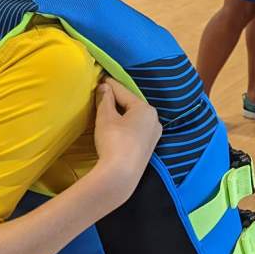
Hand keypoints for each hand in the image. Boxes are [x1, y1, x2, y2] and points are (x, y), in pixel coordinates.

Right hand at [91, 78, 160, 206]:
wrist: (120, 175)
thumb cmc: (114, 141)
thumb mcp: (106, 118)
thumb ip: (105, 100)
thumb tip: (104, 87)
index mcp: (146, 109)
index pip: (124, 91)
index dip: (110, 84)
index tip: (100, 78)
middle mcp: (154, 120)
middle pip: (131, 104)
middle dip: (117, 99)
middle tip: (102, 92)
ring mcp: (153, 135)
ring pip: (134, 118)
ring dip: (121, 112)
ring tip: (106, 107)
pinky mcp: (148, 148)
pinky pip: (136, 130)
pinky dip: (125, 125)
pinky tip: (116, 126)